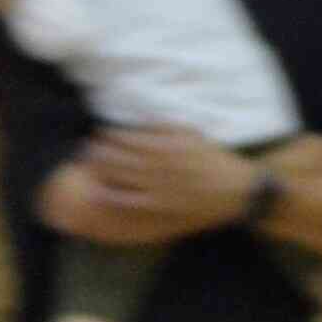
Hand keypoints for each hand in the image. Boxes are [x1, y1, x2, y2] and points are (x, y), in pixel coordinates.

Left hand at [81, 124, 256, 228]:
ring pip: (123, 176)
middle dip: (101, 151)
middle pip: (122, 156)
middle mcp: (162, 165)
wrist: (235, 190)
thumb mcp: (190, 134)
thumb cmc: (212, 159)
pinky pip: (133, 201)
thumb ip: (163, 126)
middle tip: (86, 148)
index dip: (111, 135)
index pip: (130, 137)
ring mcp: (161, 187)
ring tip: (89, 164)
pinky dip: (114, 196)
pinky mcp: (163, 206)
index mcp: (168, 144)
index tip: (100, 132)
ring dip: (103, 169)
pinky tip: (98, 191)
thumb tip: (139, 116)